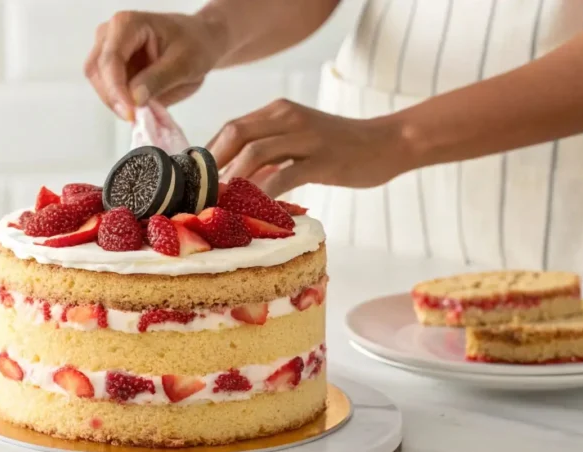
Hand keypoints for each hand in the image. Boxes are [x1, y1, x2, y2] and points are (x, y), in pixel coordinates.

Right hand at [84, 11, 226, 120]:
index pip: (111, 59)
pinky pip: (108, 91)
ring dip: (116, 103)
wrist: (199, 43)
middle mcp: (110, 34)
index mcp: (127, 24)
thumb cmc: (195, 46)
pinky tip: (140, 109)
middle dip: (114, 98)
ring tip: (143, 112)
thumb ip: (158, 80)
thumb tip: (134, 99)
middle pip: (98, 72)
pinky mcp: (112, 69)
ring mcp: (108, 51)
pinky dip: (121, 104)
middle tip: (136, 117)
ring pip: (99, 84)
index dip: (116, 89)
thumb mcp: (184, 63)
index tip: (131, 113)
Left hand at [207, 99, 411, 196]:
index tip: (196, 183)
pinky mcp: (321, 160)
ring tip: (221, 204)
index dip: (208, 155)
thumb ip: (268, 151)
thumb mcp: (298, 139)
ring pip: (255, 153)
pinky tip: (254, 210)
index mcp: (277, 111)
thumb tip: (232, 178)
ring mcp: (305, 137)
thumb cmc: (339, 147)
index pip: (230, 128)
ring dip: (232, 180)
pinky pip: (284, 176)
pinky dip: (263, 194)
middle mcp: (287, 117)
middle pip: (235, 135)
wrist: (386, 143)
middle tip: (201, 196)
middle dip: (212, 167)